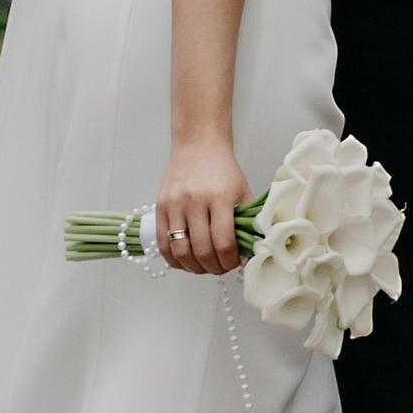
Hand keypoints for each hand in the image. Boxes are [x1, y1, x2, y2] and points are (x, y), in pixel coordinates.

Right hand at [154, 139, 251, 275]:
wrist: (198, 144)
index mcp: (220, 197)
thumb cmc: (223, 169)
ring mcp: (175, 204)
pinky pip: (163, 243)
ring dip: (193, 267)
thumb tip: (252, 251)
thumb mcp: (243, 191)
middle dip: (214, 268)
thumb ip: (249, 221)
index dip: (230, 261)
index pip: (224, 242)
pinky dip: (173, 259)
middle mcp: (195, 200)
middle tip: (221, 268)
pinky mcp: (160, 206)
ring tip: (204, 266)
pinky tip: (185, 260)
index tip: (234, 262)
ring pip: (180, 251)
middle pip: (202, 251)